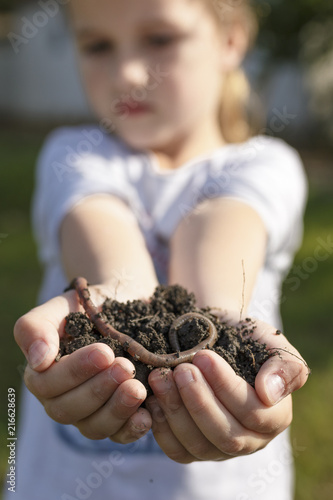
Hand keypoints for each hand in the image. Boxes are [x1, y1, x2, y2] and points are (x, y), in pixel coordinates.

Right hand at [14, 288, 151, 443]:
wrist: (125, 302)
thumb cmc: (88, 305)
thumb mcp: (60, 307)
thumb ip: (36, 327)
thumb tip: (38, 361)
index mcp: (43, 374)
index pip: (48, 385)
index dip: (76, 372)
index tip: (105, 352)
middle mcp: (63, 398)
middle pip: (69, 410)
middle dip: (99, 390)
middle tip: (126, 367)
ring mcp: (91, 411)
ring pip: (94, 428)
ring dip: (116, 410)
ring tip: (138, 389)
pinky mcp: (118, 416)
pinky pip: (119, 435)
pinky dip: (132, 429)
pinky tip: (146, 416)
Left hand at [146, 313, 308, 462]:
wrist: (214, 336)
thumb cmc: (244, 337)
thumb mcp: (270, 342)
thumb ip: (284, 367)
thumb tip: (269, 394)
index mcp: (275, 417)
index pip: (253, 413)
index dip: (226, 386)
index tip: (203, 356)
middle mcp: (251, 440)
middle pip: (226, 435)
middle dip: (199, 401)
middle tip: (180, 370)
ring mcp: (220, 449)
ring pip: (199, 445)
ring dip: (176, 411)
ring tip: (160, 378)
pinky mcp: (192, 449)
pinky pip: (177, 450)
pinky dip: (162, 427)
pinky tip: (153, 399)